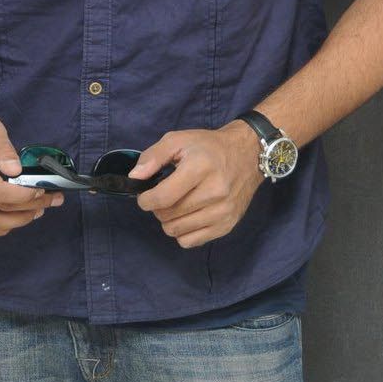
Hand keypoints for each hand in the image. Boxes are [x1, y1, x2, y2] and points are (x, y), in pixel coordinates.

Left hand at [128, 121, 263, 247]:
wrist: (247, 154)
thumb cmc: (209, 146)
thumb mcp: (178, 139)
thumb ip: (152, 157)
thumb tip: (135, 178)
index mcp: (200, 168)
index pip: (163, 198)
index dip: (146, 200)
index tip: (144, 195)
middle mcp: (215, 192)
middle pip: (168, 216)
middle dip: (157, 208)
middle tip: (164, 195)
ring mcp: (223, 212)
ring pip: (176, 231)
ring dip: (169, 220)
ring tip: (177, 204)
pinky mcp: (228, 225)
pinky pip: (191, 241)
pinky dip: (183, 231)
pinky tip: (188, 215)